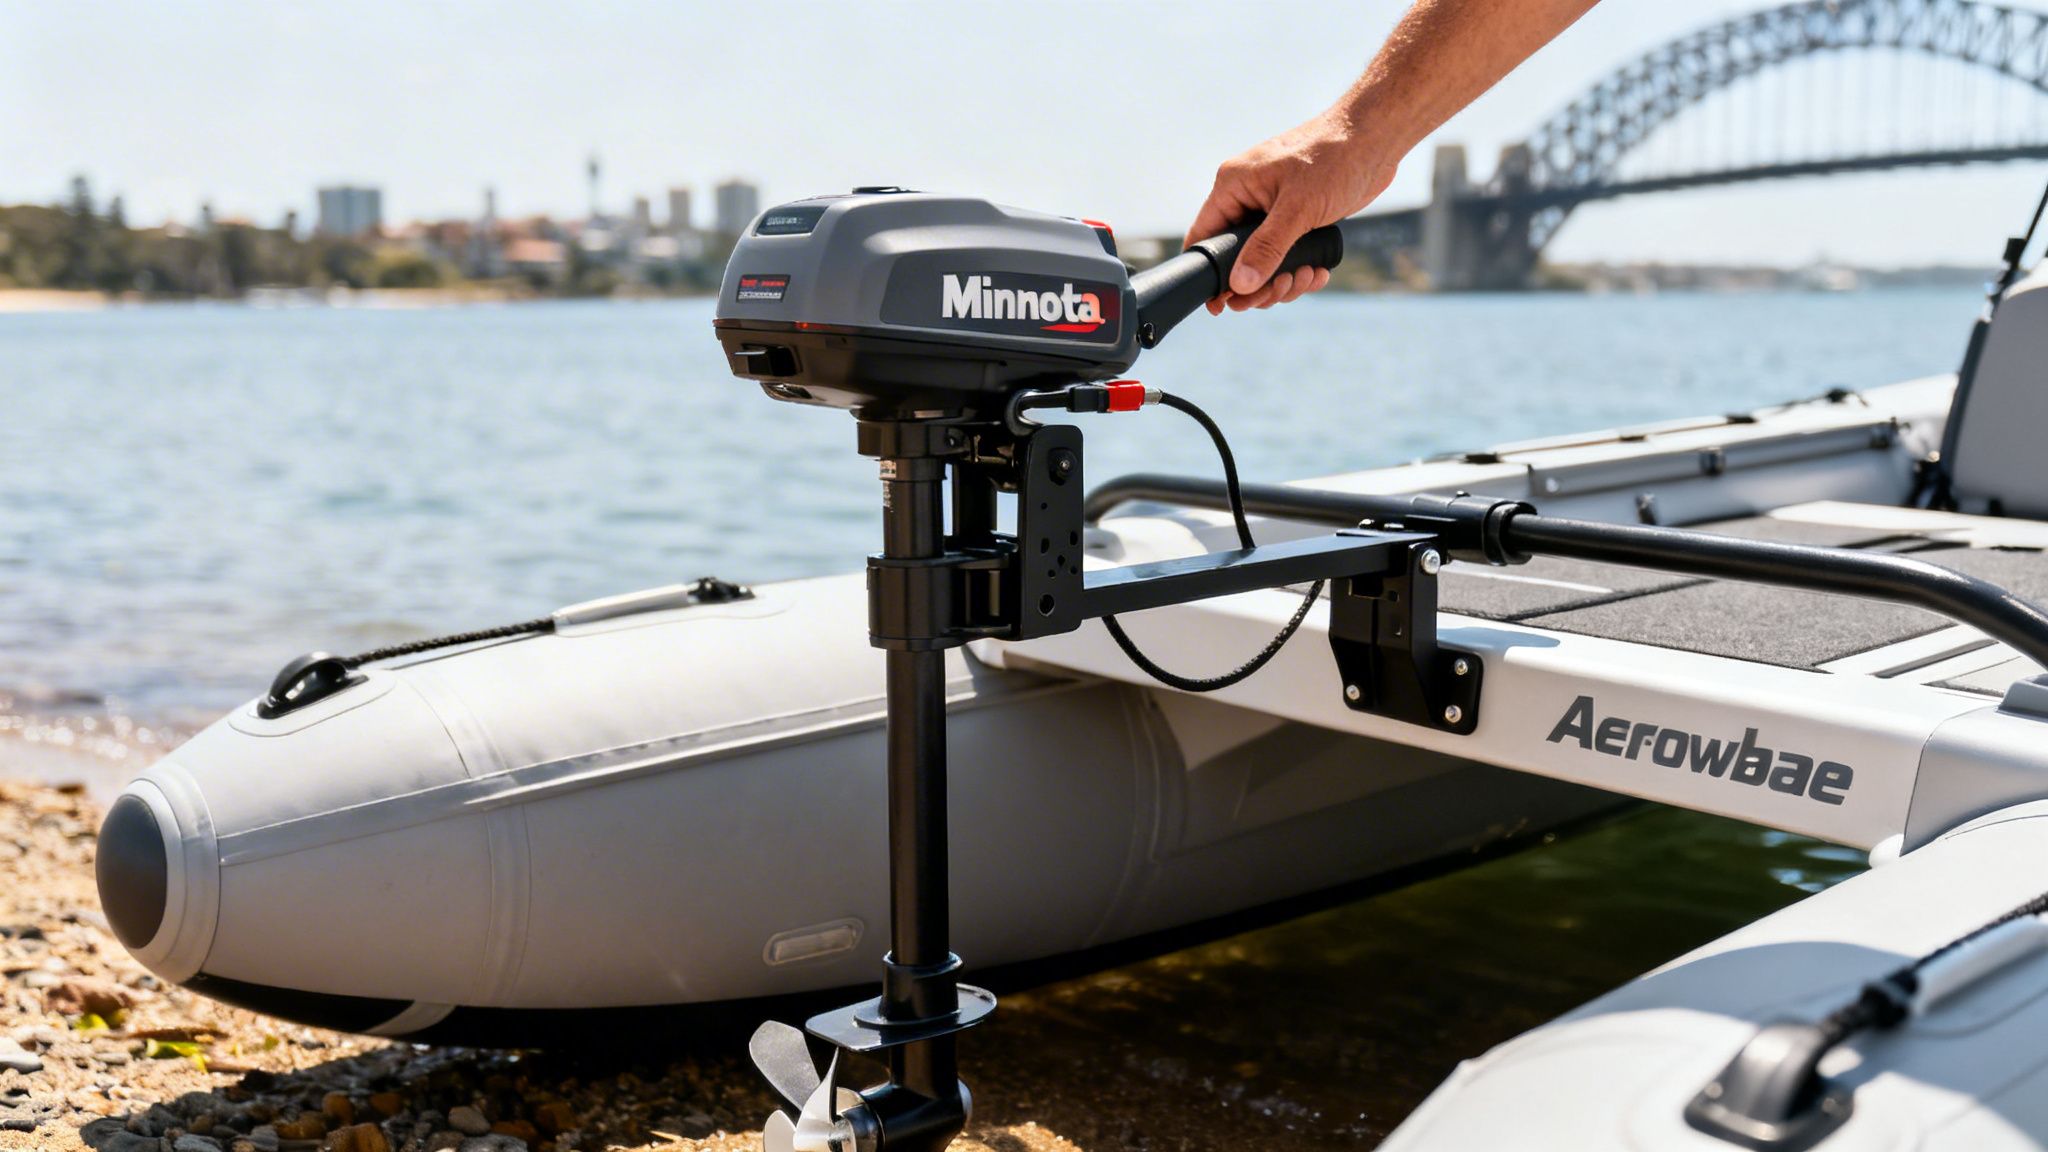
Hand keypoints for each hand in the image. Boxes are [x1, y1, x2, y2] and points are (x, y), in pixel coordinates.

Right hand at [1185, 111, 1396, 311]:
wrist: (1375, 138)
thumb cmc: (1334, 158)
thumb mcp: (1298, 208)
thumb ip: (1267, 248)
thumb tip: (1240, 285)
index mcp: (1234, 185)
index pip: (1205, 236)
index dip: (1209, 274)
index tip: (1220, 306)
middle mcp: (1247, 197)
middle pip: (1234, 258)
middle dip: (1257, 283)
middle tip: (1279, 292)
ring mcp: (1271, 209)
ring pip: (1262, 262)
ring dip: (1282, 280)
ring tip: (1307, 277)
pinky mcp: (1296, 217)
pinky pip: (1285, 255)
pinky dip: (1299, 270)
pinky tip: (1317, 272)